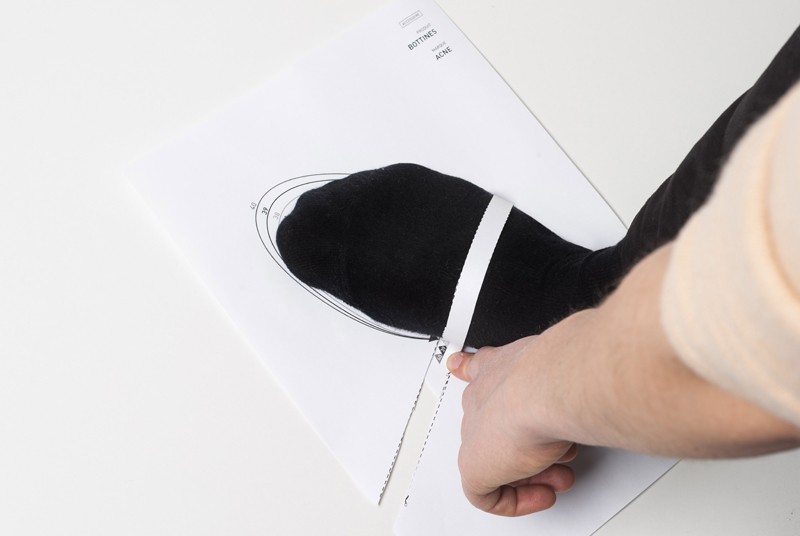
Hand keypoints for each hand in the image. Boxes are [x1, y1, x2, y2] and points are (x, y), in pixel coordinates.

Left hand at [447, 335, 576, 515]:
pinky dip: (517, 500)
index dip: (471, 373)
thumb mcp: (558, 368)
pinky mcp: (475, 468)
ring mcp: (476, 433)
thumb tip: (576, 379)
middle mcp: (483, 399)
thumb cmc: (553, 377)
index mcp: (495, 371)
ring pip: (498, 460)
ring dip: (535, 472)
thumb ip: (558, 374)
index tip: (462, 368)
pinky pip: (486, 495)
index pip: (476, 371)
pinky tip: (541, 493)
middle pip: (495, 427)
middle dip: (531, 447)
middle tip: (561, 457)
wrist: (545, 391)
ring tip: (560, 474)